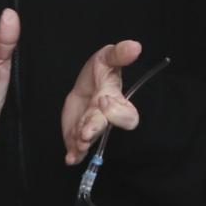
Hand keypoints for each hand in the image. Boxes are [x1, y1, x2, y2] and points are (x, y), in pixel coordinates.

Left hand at [61, 38, 143, 163]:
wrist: (85, 86)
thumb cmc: (100, 72)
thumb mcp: (108, 58)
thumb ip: (120, 54)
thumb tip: (135, 46)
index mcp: (116, 102)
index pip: (126, 115)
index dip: (117, 111)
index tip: (104, 99)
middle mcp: (104, 119)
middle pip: (103, 127)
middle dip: (94, 128)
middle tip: (86, 131)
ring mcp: (90, 129)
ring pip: (89, 139)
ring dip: (82, 142)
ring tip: (78, 141)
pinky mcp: (76, 136)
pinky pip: (76, 150)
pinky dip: (74, 155)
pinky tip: (70, 158)